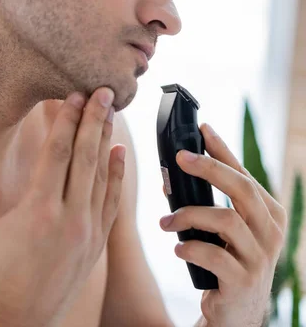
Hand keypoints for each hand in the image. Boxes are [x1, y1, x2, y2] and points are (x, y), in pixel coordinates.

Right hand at [0, 88, 125, 326]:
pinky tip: (120, 153)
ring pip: (101, 175)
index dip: (66, 120)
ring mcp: (87, 231)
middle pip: (85, 156)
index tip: (73, 95)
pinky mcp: (96, 243)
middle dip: (94, 120)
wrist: (13, 326)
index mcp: (37, 212)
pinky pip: (111, 200)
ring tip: (109, 112)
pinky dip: (117, 174)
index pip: (57, 153)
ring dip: (106, 140)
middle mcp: (69, 218)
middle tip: (104, 91)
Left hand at [160, 123, 286, 326]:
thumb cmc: (228, 260)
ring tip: (166, 221)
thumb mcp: (227, 228)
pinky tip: (177, 248)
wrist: (235, 315)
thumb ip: (213, 198)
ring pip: (225, 219)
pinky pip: (213, 254)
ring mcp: (260, 258)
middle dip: (209, 168)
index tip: (203, 128)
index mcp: (269, 213)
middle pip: (241, 188)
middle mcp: (270, 232)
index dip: (223, 149)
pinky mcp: (242, 282)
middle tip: (180, 158)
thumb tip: (179, 166)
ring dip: (188, 214)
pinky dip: (190, 247)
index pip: (245, 173)